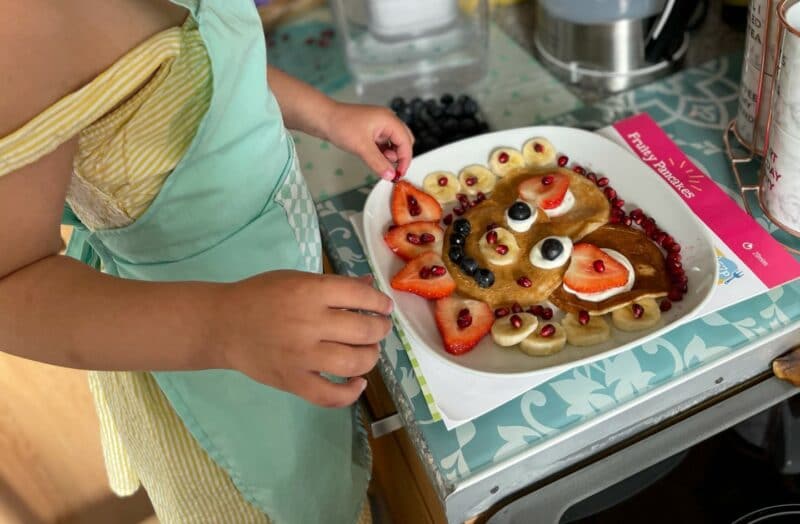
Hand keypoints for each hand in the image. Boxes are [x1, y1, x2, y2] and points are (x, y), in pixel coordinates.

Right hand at [216, 271, 393, 407]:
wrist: (222, 324)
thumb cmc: (261, 296)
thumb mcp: (297, 279)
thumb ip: (335, 285)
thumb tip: (370, 287)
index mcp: (310, 291)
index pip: (360, 297)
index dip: (380, 304)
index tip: (384, 308)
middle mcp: (308, 323)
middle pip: (363, 331)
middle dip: (380, 330)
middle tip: (379, 329)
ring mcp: (301, 356)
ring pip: (353, 363)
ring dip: (370, 358)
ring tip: (368, 352)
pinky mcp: (292, 381)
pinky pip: (330, 396)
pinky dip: (350, 393)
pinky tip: (357, 383)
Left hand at [324, 102, 414, 181]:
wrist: (323, 118)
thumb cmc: (341, 126)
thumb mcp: (362, 147)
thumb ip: (378, 163)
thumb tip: (390, 176)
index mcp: (389, 120)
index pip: (406, 142)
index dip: (405, 160)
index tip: (399, 174)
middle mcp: (387, 121)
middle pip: (404, 141)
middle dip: (400, 157)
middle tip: (393, 171)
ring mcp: (379, 125)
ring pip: (393, 143)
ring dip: (390, 156)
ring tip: (380, 165)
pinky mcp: (371, 130)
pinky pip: (383, 143)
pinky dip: (382, 153)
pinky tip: (375, 160)